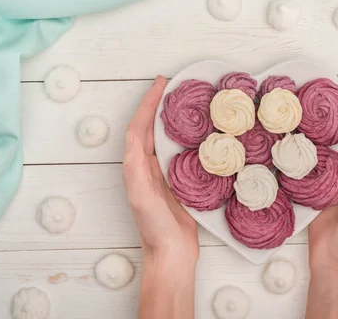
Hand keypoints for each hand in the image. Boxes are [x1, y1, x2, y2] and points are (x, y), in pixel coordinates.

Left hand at [123, 76, 198, 267]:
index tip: (162, 83)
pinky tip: (202, 132)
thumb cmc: (155, 228)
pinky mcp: (181, 181)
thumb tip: (135, 140)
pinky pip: (182, 151)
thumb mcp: (142, 198)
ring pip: (166, 137)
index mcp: (137, 166)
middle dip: (159, 104)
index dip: (148, 103)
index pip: (140, 127)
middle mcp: (148, 166)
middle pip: (151, 127)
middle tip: (175, 86)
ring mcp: (164, 173)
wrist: (172, 253)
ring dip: (173, 117)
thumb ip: (136, 170)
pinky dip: (188, 137)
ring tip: (187, 101)